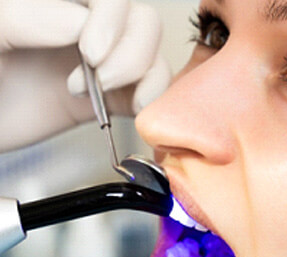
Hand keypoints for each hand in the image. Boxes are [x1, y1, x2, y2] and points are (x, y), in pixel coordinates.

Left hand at [0, 0, 170, 150]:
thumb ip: (25, 17)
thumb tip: (79, 22)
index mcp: (56, 4)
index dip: (111, 19)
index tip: (90, 52)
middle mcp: (87, 29)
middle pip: (142, 20)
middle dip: (131, 51)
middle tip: (100, 77)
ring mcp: (102, 64)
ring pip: (152, 53)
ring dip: (144, 75)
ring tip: (105, 94)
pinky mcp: (110, 99)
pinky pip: (149, 91)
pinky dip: (153, 99)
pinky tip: (134, 109)